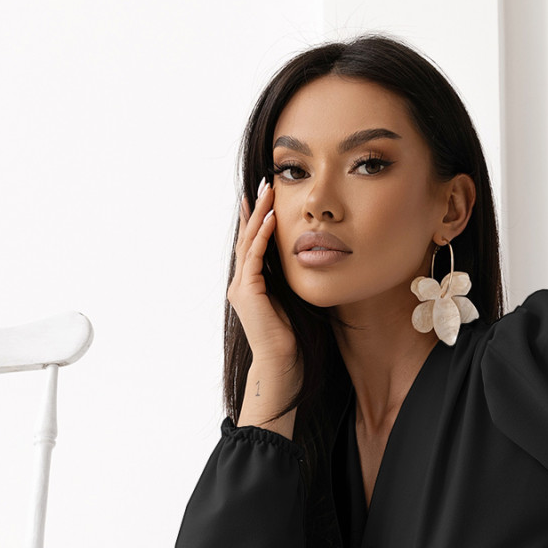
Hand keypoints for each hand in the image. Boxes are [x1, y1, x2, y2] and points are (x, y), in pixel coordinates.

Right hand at [228, 181, 296, 359]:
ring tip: (268, 191)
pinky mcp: (247, 292)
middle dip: (256, 209)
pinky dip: (262, 236)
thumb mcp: (292, 300)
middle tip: (265, 183)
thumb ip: (291, 281)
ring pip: (249, 242)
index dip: (258, 220)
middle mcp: (241, 284)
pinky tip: (271, 218)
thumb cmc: (291, 339)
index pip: (253, 245)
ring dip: (259, 214)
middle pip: (247, 237)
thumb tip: (306, 262)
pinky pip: (255, 257)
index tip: (267, 197)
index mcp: (251, 285)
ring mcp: (241, 287)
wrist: (282, 364)